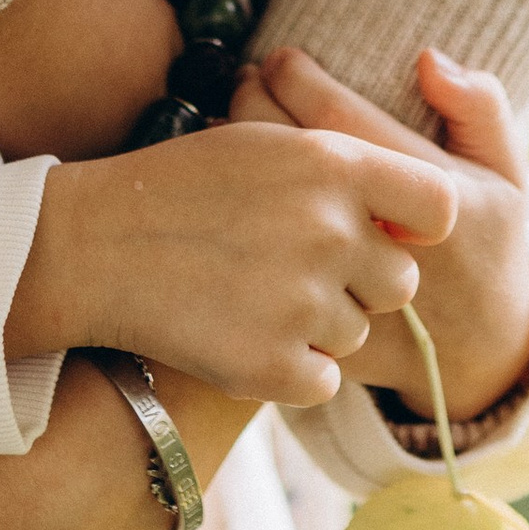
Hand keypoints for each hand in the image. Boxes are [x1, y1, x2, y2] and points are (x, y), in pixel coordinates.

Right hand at [7, 121, 452, 405]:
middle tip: (288, 270)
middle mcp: (329, 231)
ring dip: (316, 327)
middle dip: (358, 282)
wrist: (92, 245)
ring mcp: (303, 302)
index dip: (418, 227)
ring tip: (249, 296)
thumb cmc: (179, 186)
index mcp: (333, 164)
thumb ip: (346, 172)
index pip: (437, 206)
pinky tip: (241, 338)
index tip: (387, 234)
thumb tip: (418, 217)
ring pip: (356, 334)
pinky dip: (290, 372)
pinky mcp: (273, 366)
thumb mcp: (265, 147)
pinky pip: (323, 383)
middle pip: (400, 282)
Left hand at [242, 46, 528, 420]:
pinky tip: (242, 190)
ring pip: (262, 206)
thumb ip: (478, 110)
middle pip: (285, 154)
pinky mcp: (311, 327)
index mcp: (430, 195)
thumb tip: (427, 59)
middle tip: (246, 81)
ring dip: (237, 154)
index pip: (337, 115)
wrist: (476, 349)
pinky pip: (256, 264)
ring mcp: (342, 289)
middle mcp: (381, 242)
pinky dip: (238, 216)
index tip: (282, 59)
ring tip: (236, 127)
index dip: (294, 74)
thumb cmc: (484, 242)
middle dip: (253, 101)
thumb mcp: (503, 174)